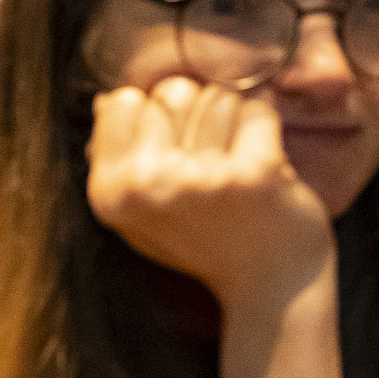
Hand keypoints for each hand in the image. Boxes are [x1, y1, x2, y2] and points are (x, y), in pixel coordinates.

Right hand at [85, 76, 334, 317]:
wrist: (270, 286)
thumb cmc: (207, 242)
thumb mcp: (144, 212)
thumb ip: (119, 158)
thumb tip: (108, 100)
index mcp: (111, 193)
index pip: (124, 101)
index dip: (157, 118)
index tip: (176, 151)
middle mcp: (148, 185)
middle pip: (173, 91)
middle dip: (198, 115)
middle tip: (214, 162)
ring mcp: (201, 179)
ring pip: (219, 96)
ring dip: (235, 124)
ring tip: (237, 167)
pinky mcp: (253, 174)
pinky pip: (258, 112)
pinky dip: (266, 132)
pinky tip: (265, 167)